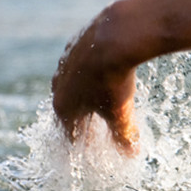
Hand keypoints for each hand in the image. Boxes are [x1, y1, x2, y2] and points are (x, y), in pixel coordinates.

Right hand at [51, 13, 140, 152]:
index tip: (89, 148)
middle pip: (68, 107)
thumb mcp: (121, 112)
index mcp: (63, 106)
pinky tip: (103, 68)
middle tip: (95, 124)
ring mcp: (64, 62)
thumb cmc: (114, 80)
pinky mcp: (75, 43)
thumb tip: (132, 153)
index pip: (68, 133)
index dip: (81, 143)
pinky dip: (90, 69)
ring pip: (72, 82)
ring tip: (99, 96)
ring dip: (84, 92)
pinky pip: (81, 61)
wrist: (114, 37)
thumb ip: (124, 135)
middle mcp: (58, 84)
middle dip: (82, 118)